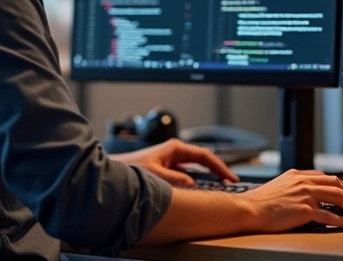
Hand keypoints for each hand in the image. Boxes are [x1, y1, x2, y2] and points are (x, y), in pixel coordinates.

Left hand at [111, 138, 237, 186]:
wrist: (111, 171)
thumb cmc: (129, 168)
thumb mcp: (157, 176)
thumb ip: (177, 180)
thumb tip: (193, 184)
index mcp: (175, 148)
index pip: (205, 156)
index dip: (220, 167)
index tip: (230, 179)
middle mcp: (173, 153)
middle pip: (202, 163)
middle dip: (215, 173)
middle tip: (228, 185)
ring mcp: (169, 162)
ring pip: (193, 171)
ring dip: (203, 180)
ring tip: (214, 190)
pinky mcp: (164, 171)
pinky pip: (184, 177)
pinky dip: (191, 185)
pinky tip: (193, 194)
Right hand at [238, 169, 342, 230]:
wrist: (250, 209)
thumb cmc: (260, 201)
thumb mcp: (279, 185)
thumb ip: (294, 186)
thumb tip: (307, 195)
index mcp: (297, 175)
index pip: (325, 177)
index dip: (339, 185)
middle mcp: (303, 183)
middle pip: (336, 185)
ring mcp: (305, 196)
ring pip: (338, 198)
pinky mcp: (305, 211)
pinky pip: (330, 216)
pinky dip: (342, 220)